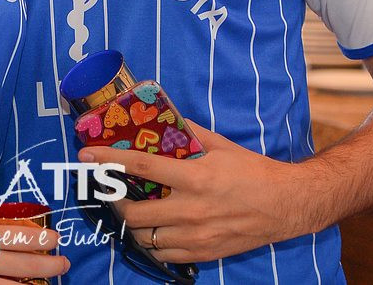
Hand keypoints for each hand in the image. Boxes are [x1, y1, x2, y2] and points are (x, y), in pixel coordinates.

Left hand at [78, 122, 312, 263]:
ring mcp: (195, 236)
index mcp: (195, 177)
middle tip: (110, 190)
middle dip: (114, 201)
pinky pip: (162, 254)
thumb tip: (164, 116)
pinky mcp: (202, 254)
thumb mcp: (221, 145)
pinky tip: (152, 228)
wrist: (285, 205)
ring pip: (144, 237)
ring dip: (130, 223)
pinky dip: (150, 242)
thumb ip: (189, 131)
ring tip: (129, 209)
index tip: (87, 155)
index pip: (141, 167)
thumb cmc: (252, 172)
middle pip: (133, 213)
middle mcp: (191, 210)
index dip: (109, 160)